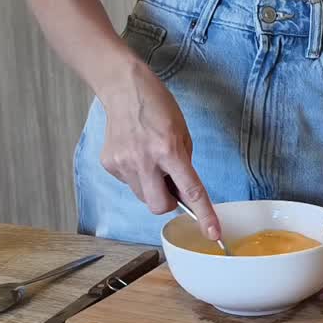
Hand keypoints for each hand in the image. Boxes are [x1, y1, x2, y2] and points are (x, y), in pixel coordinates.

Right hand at [97, 63, 220, 238]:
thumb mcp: (182, 132)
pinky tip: (134, 153)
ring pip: (143, 196)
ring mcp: (124, 163)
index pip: (191, 191)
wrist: (123, 89)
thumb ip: (184, 164)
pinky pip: (128, 183)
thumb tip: (183, 192)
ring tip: (149, 159)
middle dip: (168, 201)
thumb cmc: (158, 107)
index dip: (204, 215)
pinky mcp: (109, 164)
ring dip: (151, 186)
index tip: (213, 234)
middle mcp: (145, 160)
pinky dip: (136, 175)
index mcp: (169, 150)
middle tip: (170, 182)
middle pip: (160, 206)